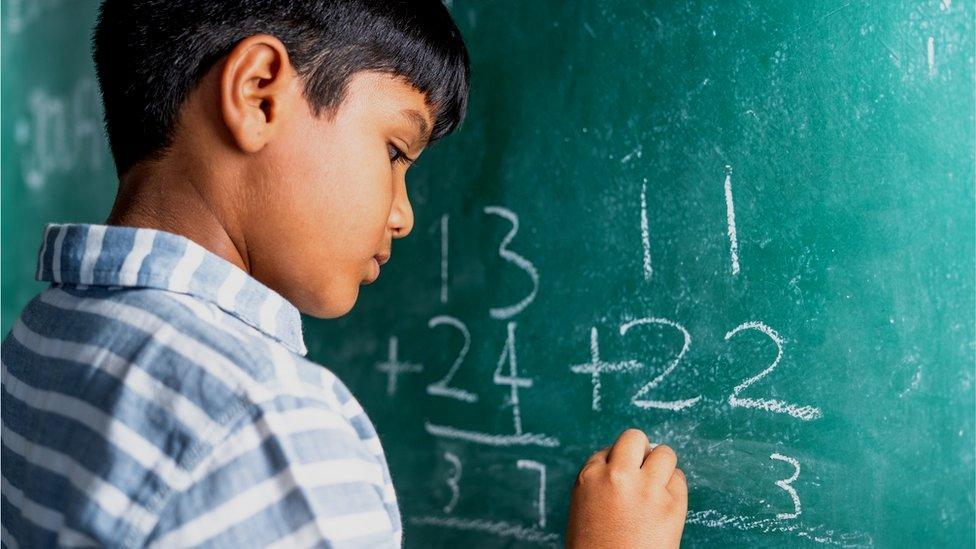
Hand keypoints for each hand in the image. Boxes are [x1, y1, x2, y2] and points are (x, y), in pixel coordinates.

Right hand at [565, 428, 686, 547]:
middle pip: (635, 438)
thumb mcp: (583, 509)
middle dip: (640, 451)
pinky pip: (680, 479)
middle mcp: (618, 476)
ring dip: (661, 465)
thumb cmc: (595, 548)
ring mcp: (647, 489)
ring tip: (657, 485)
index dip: (617, 463)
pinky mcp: (673, 505)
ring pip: (664, 453)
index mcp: (589, 478)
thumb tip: (623, 462)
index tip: (622, 477)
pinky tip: (666, 502)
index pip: (608, 450)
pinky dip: (675, 486)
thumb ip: (600, 483)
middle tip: (642, 471)